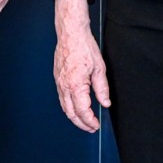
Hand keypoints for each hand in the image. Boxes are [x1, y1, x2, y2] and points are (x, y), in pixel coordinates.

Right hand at [53, 0, 109, 132]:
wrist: (71, 34)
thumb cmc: (84, 47)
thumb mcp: (99, 68)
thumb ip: (102, 88)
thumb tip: (105, 103)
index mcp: (76, 85)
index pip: (83, 111)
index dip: (90, 121)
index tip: (96, 125)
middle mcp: (64, 86)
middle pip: (71, 113)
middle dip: (81, 123)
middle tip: (91, 128)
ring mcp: (59, 83)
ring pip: (64, 107)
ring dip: (74, 117)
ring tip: (84, 121)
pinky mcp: (57, 79)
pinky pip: (61, 98)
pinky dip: (68, 107)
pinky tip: (75, 107)